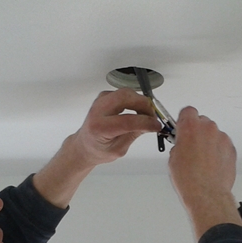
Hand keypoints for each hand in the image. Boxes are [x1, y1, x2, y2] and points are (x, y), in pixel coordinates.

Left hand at [32, 89, 158, 207]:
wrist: (85, 145)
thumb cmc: (98, 150)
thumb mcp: (118, 150)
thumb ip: (134, 135)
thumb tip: (151, 124)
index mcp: (99, 128)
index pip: (127, 121)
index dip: (146, 122)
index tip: (156, 125)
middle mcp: (97, 110)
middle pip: (125, 97)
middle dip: (144, 105)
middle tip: (153, 116)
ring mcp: (100, 101)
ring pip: (126, 92)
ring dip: (140, 102)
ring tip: (146, 115)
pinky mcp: (105, 96)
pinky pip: (124, 94)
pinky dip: (134, 100)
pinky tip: (137, 111)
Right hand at [168, 107, 241, 239]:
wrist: (207, 193)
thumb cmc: (189, 179)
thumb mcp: (173, 158)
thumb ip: (179, 144)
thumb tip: (182, 144)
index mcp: (190, 127)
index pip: (188, 111)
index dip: (184, 119)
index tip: (182, 127)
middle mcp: (208, 129)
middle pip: (202, 121)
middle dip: (197, 131)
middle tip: (191, 146)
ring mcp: (222, 138)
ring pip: (213, 133)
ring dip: (208, 141)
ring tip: (202, 160)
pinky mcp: (231, 148)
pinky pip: (222, 144)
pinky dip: (218, 151)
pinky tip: (211, 164)